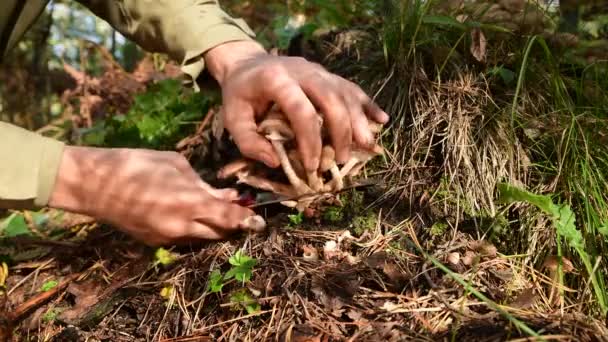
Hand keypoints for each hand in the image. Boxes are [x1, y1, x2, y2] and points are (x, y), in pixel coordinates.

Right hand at [48, 146, 262, 245]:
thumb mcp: (175, 165)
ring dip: (213, 226)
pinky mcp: (154, 242)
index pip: (229, 217)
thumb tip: (221, 194)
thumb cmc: (136, 164)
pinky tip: (191, 213)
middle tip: (242, 211)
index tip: (260, 222)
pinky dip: (194, 228)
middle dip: (233, 223)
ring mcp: (167, 237)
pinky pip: (184, 238)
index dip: (247, 220)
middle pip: (219, 232)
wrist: (94, 185)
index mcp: (188, 202)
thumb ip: (201, 183)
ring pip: (202, 237)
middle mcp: (181, 226)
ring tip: (217, 209)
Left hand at [205, 41, 388, 171]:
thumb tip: (276, 162)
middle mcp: (303, 71)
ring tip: (366, 147)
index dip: (310, 141)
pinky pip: (352, 88)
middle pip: (332, 99)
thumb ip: (249, 142)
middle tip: (341, 159)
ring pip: (346, 93)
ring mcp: (319, 70)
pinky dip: (368, 105)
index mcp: (276, 80)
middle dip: (340, 132)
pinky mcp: (328, 75)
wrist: (247, 62)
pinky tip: (382, 120)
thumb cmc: (240, 95)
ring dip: (359, 122)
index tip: (312, 166)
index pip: (301, 111)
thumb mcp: (233, 118)